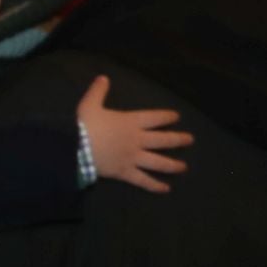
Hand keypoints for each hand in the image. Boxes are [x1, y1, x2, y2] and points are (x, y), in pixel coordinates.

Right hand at [78, 75, 193, 193]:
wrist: (76, 149)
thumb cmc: (84, 126)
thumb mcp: (89, 104)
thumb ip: (98, 91)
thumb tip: (103, 78)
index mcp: (131, 122)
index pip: (154, 118)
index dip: (167, 117)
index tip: (176, 117)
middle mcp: (137, 139)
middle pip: (162, 140)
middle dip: (178, 140)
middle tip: (190, 140)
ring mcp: (133, 157)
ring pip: (157, 161)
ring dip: (172, 164)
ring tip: (184, 167)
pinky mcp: (125, 172)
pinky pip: (143, 180)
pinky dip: (154, 185)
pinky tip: (165, 189)